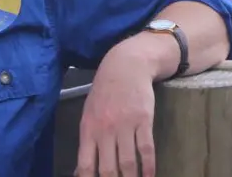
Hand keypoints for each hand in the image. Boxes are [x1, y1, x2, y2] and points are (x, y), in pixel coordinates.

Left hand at [76, 52, 157, 176]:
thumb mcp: (88, 115)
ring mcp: (125, 125)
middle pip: (108, 169)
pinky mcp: (143, 120)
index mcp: (88, 130)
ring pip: (128, 162)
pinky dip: (148, 166)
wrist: (125, 66)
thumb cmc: (104, 92)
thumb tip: (81, 171)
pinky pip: (146, 148)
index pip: (85, 166)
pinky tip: (150, 176)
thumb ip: (87, 142)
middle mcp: (105, 130)